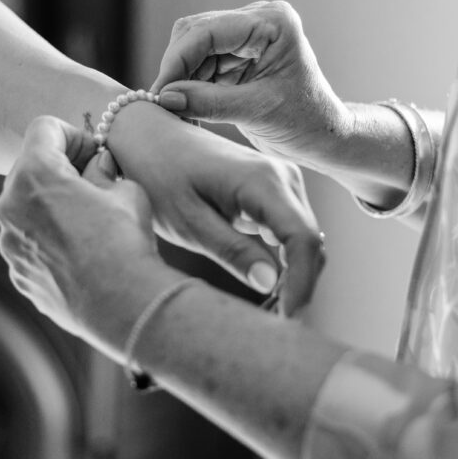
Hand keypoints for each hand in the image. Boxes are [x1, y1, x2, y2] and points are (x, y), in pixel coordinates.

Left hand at [0, 116, 174, 358]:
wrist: (122, 304)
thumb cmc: (125, 241)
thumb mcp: (125, 190)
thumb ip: (103, 171)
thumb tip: (98, 166)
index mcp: (34, 174)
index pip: (44, 129)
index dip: (74, 135)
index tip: (94, 154)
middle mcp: (10, 206)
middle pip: (30, 168)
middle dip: (60, 169)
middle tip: (94, 182)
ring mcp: (10, 244)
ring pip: (26, 208)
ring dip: (52, 205)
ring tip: (90, 220)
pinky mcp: (18, 273)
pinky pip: (29, 243)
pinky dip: (49, 239)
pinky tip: (82, 252)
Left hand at [107, 101, 325, 314]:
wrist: (147, 133)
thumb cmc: (158, 173)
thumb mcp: (187, 221)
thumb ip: (231, 251)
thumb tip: (271, 285)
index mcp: (262, 182)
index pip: (304, 241)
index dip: (303, 285)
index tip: (286, 320)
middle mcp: (282, 177)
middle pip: (310, 243)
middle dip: (299, 287)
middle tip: (273, 325)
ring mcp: (282, 180)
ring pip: (304, 240)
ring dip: (294, 275)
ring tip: (268, 311)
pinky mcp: (274, 189)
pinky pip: (290, 231)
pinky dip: (285, 260)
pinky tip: (264, 284)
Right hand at [151, 0, 351, 166]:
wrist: (322, 136)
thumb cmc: (304, 122)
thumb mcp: (256, 112)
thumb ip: (209, 102)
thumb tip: (165, 97)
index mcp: (273, 22)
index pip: (208, 31)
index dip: (178, 60)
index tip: (160, 93)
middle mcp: (257, 20)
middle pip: (194, 33)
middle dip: (176, 69)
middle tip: (164, 105)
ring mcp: (244, 35)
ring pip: (190, 48)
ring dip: (180, 79)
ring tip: (178, 113)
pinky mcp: (235, 53)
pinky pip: (197, 63)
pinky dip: (188, 86)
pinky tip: (187, 109)